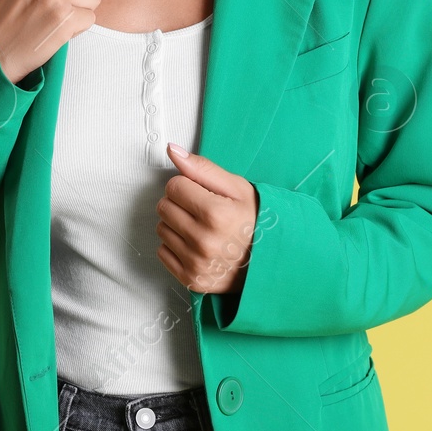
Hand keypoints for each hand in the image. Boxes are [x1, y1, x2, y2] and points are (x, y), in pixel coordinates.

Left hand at [157, 143, 263, 295]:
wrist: (271, 261)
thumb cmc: (255, 221)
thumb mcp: (237, 188)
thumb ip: (202, 168)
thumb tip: (172, 150)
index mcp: (216, 214)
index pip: (173, 187)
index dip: (187, 186)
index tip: (203, 194)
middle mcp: (203, 241)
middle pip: (164, 207)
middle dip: (180, 204)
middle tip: (202, 210)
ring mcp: (196, 263)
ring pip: (161, 229)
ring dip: (177, 225)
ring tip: (201, 228)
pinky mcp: (191, 280)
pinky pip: (162, 253)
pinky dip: (176, 247)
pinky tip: (196, 245)